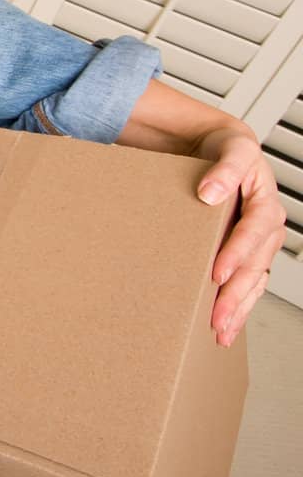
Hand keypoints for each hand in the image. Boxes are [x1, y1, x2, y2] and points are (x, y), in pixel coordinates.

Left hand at [195, 125, 285, 346]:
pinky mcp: (246, 251)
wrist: (219, 146)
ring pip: (255, 280)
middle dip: (237, 293)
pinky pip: (250, 282)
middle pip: (255, 264)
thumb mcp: (231, 148)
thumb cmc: (225, 148)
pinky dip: (240, 303)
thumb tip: (210, 194)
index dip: (237, 252)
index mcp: (265, 201)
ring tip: (221, 330)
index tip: (218, 272)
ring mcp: (258, 241)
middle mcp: (266, 225)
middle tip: (216, 316)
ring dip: (239, 307)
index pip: (254, 231)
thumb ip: (225, 169)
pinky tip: (228, 323)